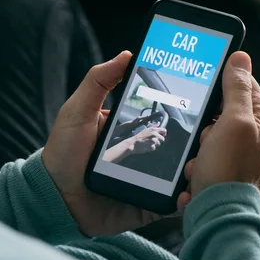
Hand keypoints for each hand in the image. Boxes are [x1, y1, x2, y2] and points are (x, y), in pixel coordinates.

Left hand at [42, 52, 186, 236]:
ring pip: (182, 173)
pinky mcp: (148, 205)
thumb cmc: (62, 154)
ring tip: (196, 163)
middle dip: (196, 139)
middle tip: (205, 134)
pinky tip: (189, 192)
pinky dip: (185, 199)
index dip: (180, 112)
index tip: (200, 102)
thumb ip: (99, 81)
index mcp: (129, 132)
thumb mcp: (78, 111)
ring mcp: (148, 181)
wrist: (54, 199)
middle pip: (178, 145)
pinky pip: (174, 203)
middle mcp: (142, 154)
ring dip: (195, 168)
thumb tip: (126, 55)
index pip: (160, 120)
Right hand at [128, 124, 166, 153]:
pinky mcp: (152, 146)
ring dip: (155, 145)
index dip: (164, 134)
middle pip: (163, 139)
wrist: (133, 143)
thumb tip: (159, 123)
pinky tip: (147, 146)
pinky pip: (154, 148)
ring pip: (159, 144)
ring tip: (148, 143)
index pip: (164, 130)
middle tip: (153, 141)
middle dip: (159, 141)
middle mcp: (154, 134)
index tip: (161, 136)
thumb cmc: (139, 136)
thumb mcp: (146, 129)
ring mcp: (153, 140)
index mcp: (153, 129)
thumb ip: (154, 126)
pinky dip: (151, 148)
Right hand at [176, 52, 259, 207]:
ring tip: (204, 159)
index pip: (242, 81)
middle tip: (208, 137)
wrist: (217, 214)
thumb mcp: (233, 121)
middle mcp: (255, 131)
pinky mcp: (224, 166)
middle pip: (220, 108)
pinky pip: (203, 152)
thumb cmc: (228, 169)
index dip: (219, 86)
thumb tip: (240, 56)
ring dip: (198, 144)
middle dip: (205, 123)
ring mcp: (239, 150)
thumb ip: (237, 87)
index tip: (205, 96)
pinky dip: (197, 160)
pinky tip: (199, 172)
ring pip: (207, 131)